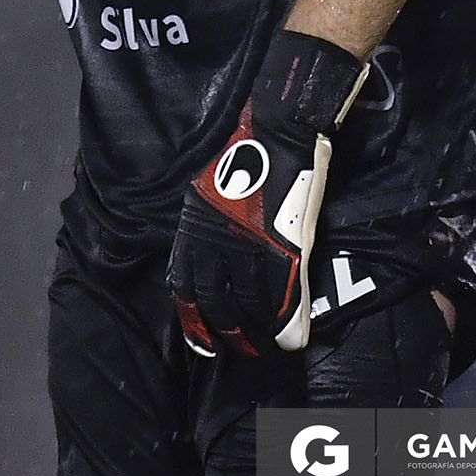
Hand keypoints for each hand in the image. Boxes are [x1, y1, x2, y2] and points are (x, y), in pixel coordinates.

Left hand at [167, 31, 367, 357]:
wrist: (274, 124)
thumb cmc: (241, 147)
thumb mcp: (210, 187)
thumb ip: (210, 220)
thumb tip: (213, 244)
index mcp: (196, 226)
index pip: (185, 283)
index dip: (191, 315)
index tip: (198, 340)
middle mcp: (217, 241)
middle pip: (215, 300)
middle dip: (221, 332)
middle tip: (231, 352)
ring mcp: (251, 243)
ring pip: (249, 302)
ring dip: (254, 331)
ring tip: (261, 347)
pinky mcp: (283, 240)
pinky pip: (282, 289)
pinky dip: (287, 317)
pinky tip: (290, 336)